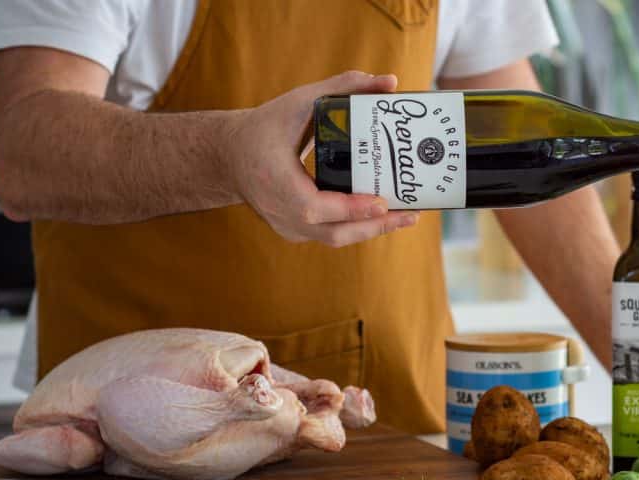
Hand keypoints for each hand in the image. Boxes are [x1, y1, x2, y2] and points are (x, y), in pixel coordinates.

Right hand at [229, 71, 418, 247]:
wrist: (229, 157)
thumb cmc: (263, 127)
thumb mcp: (299, 102)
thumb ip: (341, 88)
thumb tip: (389, 82)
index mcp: (276, 182)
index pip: (316, 207)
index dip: (351, 209)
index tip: (381, 203)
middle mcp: (281, 213)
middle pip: (333, 232)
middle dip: (374, 226)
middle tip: (409, 214)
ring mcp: (287, 227)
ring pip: (334, 238)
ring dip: (370, 230)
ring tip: (403, 217)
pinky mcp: (294, 231)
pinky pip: (329, 234)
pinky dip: (355, 227)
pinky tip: (381, 216)